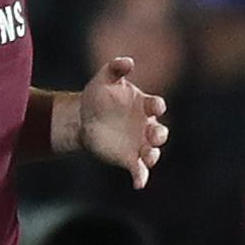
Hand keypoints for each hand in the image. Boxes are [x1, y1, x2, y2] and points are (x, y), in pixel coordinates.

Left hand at [79, 57, 168, 189]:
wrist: (84, 117)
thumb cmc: (98, 96)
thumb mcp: (103, 79)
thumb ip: (115, 68)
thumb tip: (127, 61)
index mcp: (144, 105)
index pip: (156, 105)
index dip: (156, 106)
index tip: (154, 106)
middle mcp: (146, 125)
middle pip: (160, 131)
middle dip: (160, 134)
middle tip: (154, 135)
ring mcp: (139, 142)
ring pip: (152, 152)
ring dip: (152, 155)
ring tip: (146, 156)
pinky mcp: (129, 157)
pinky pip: (139, 170)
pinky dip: (141, 177)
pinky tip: (138, 184)